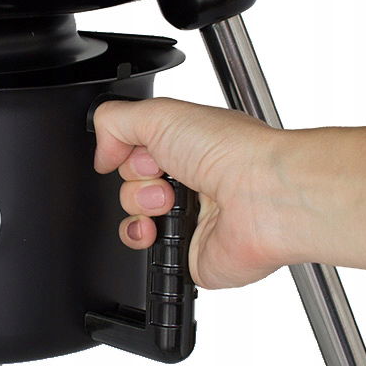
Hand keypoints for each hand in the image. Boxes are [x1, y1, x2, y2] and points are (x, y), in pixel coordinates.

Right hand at [93, 98, 288, 289]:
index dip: (127, 150)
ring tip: (166, 201)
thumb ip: (115, 121)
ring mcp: (190, 217)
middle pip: (130, 182)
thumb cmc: (232, 151)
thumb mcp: (159, 113)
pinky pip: (147, 251)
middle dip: (135, 178)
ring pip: (133, 215)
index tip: (135, 148)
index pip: (135, 149)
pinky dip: (144, 238)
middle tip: (161, 173)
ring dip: (138, 206)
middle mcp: (191, 180)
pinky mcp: (189, 252)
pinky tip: (160, 227)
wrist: (264, 196)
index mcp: (188, 144)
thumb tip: (101, 151)